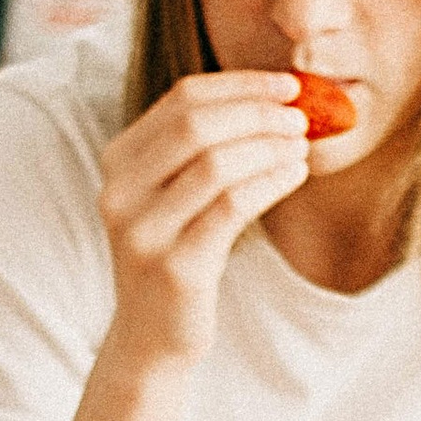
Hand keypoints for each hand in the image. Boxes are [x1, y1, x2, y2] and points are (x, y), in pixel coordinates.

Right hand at [99, 71, 311, 372]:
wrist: (152, 336)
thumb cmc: (178, 253)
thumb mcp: (177, 193)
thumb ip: (204, 146)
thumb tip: (278, 98)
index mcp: (119, 161)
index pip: (182, 98)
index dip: (241, 85)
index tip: (288, 85)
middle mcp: (120, 192)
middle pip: (196, 125)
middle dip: (257, 112)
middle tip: (300, 117)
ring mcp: (143, 232)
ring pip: (215, 163)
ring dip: (268, 147)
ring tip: (301, 145)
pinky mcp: (173, 267)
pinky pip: (230, 208)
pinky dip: (270, 182)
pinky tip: (295, 174)